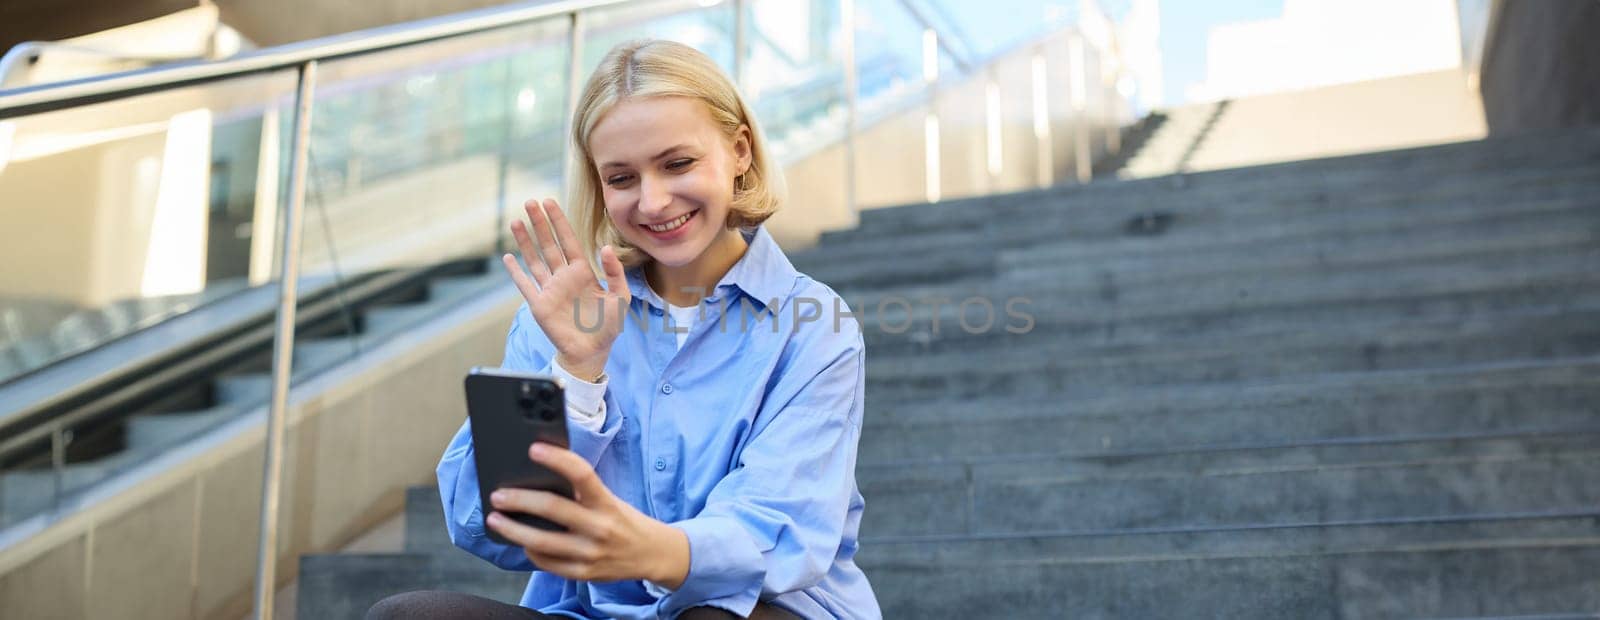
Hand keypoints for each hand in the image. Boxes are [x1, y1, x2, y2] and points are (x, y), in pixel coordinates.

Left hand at [486, 442, 690, 586]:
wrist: (651, 553)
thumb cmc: (623, 519)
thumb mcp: (610, 500)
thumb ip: (581, 493)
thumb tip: (539, 477)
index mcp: (607, 503)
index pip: (581, 474)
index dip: (556, 459)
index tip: (533, 448)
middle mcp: (600, 528)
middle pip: (552, 508)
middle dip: (519, 500)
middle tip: (498, 494)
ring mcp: (590, 553)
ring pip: (541, 541)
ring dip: (513, 529)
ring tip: (495, 520)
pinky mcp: (583, 573)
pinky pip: (547, 562)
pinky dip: (530, 550)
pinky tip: (520, 541)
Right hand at [502, 198, 630, 379]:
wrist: (593, 351)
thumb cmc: (608, 326)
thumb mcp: (620, 297)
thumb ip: (615, 273)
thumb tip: (607, 248)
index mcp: (582, 272)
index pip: (567, 240)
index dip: (559, 221)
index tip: (549, 202)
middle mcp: (563, 277)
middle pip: (548, 244)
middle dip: (539, 223)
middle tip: (530, 202)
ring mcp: (550, 289)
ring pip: (534, 259)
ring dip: (525, 241)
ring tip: (515, 221)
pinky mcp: (539, 304)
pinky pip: (525, 284)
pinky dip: (516, 272)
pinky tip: (508, 257)